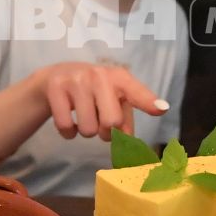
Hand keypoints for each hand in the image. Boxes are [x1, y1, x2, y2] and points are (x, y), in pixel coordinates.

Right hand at [38, 63, 168, 139]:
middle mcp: (99, 75)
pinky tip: (69, 119)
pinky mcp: (56, 88)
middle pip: (111, 122)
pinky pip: (66, 127)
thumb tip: (127, 139)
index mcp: (119, 78)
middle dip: (107, 132)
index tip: (161, 109)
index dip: (148, 101)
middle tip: (101, 125)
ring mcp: (76, 80)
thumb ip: (125, 120)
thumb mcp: (112, 101)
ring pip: (88, 129)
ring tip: (84, 118)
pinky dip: (68, 133)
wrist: (54, 79)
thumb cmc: (93, 93)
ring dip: (87, 131)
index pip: (136, 91)